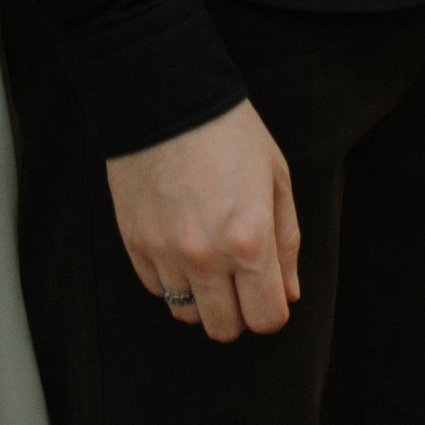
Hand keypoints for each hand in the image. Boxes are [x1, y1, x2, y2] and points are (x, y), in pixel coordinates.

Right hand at [106, 98, 299, 344]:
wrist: (165, 96)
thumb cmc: (230, 132)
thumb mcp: (276, 178)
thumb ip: (287, 243)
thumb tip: (288, 295)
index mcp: (251, 240)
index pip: (267, 319)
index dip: (272, 309)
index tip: (268, 289)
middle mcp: (207, 257)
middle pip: (224, 328)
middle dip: (238, 311)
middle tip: (238, 279)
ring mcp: (166, 253)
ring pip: (187, 314)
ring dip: (202, 296)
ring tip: (207, 257)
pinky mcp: (135, 244)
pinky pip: (157, 290)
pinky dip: (172, 279)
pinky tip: (180, 244)